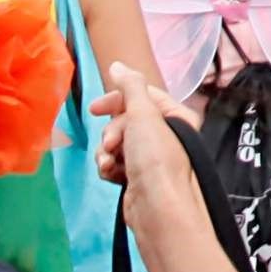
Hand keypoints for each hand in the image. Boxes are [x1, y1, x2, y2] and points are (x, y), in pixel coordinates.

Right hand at [95, 65, 204, 216]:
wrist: (156, 206)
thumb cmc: (154, 157)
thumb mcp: (143, 114)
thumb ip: (130, 87)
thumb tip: (117, 65)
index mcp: (175, 116)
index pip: (141, 97)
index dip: (117, 100)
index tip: (95, 109)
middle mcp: (166, 135)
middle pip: (126, 120)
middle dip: (112, 131)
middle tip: (112, 143)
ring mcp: (151, 158)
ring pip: (117, 143)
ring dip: (107, 151)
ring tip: (109, 162)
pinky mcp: (137, 178)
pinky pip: (115, 164)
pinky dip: (109, 167)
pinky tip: (110, 174)